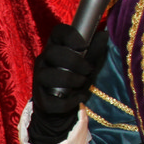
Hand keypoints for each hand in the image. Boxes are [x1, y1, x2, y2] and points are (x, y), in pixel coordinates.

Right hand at [28, 24, 106, 143]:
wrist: (63, 111)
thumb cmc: (75, 82)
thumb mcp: (88, 65)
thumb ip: (94, 51)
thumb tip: (103, 34)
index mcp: (55, 48)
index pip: (57, 32)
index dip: (70, 35)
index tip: (83, 46)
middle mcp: (43, 61)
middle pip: (52, 52)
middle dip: (74, 61)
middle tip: (88, 70)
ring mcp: (39, 80)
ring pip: (49, 75)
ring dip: (71, 80)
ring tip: (82, 83)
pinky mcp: (41, 100)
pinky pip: (53, 101)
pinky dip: (70, 101)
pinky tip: (79, 98)